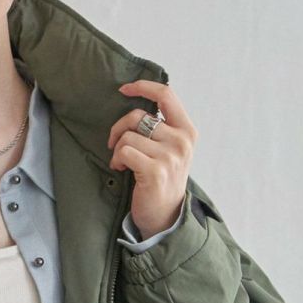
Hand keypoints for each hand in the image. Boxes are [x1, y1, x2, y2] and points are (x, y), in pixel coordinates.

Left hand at [108, 78, 198, 237]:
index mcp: (187, 130)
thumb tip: (135, 99)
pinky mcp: (156, 170)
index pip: (166, 95)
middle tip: (115, 144)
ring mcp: (170, 156)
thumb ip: (161, 126)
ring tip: (123, 162)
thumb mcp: (171, 148)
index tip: (124, 89)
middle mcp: (182, 141)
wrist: (165, 216)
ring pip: (128, 136)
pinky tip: (122, 169)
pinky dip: (117, 160)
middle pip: (138, 116)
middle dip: (119, 128)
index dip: (143, 87)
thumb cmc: (162, 179)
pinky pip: (125, 151)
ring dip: (118, 149)